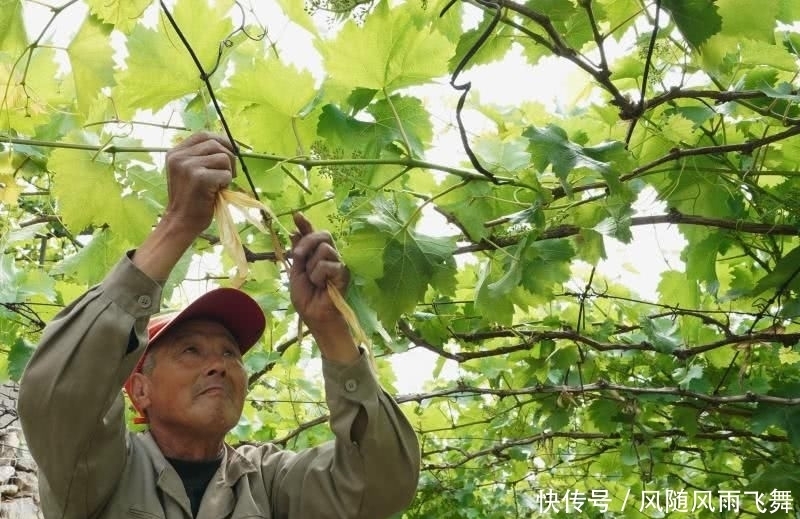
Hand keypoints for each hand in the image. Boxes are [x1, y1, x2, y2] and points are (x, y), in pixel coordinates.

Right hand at [163, 132, 235, 236]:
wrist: (181, 222)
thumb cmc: (190, 199)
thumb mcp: (189, 172)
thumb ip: (200, 157)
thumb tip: (227, 145)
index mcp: (175, 152)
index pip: (203, 135)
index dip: (221, 140)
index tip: (230, 152)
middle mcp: (179, 156)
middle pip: (215, 143)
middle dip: (229, 157)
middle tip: (229, 175)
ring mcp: (188, 165)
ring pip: (223, 157)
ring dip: (227, 172)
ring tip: (219, 185)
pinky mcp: (199, 177)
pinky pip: (225, 173)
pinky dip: (226, 184)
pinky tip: (216, 192)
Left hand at [289, 213, 349, 332]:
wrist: (314, 314)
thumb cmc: (306, 297)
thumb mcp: (296, 271)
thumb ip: (298, 252)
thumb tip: (295, 231)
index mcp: (316, 254)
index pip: (312, 234)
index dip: (305, 223)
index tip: (296, 214)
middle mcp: (329, 255)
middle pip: (322, 234)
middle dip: (307, 242)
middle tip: (298, 257)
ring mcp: (337, 263)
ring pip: (324, 248)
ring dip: (312, 266)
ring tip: (314, 281)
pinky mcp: (343, 272)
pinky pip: (327, 264)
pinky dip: (318, 276)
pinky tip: (321, 286)